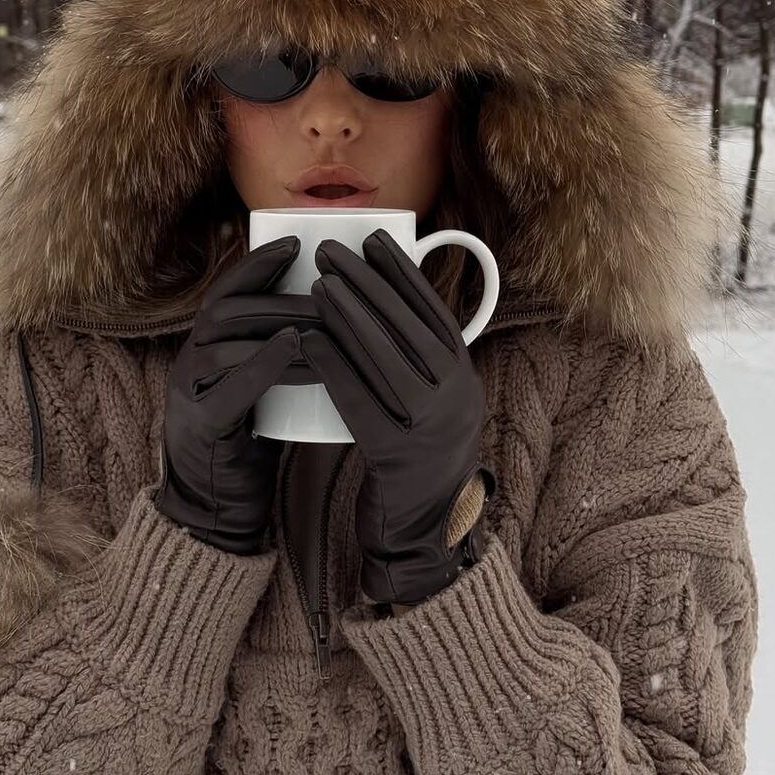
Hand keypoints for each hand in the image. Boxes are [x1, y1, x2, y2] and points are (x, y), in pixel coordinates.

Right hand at [153, 235, 323, 554]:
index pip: (228, 290)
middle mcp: (190, 361)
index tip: (298, 241)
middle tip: (328, 292)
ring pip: (226, 341)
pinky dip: (262, 362)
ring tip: (324, 323)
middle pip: (229, 310)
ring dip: (278, 325)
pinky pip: (227, 385)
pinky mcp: (199, 424)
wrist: (216, 509)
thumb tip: (330, 309)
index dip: (260, 263)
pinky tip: (295, 348)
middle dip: (280, 296)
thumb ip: (277, 350)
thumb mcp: (261, 384)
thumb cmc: (249, 440)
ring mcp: (189, 391)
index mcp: (206, 346)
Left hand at [300, 228, 493, 604]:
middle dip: (368, 283)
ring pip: (386, 356)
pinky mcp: (399, 454)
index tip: (373, 239)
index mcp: (464, 378)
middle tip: (332, 252)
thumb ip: (418, 359)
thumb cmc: (414, 459)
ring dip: (349, 314)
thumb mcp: (433, 404)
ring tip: (318, 283)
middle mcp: (458, 397)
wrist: (423, 534)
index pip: (433, 311)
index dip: (402, 272)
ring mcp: (433, 426)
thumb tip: (386, 298)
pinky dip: (335, 364)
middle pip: (408, 326)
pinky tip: (309, 340)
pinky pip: (362, 398)